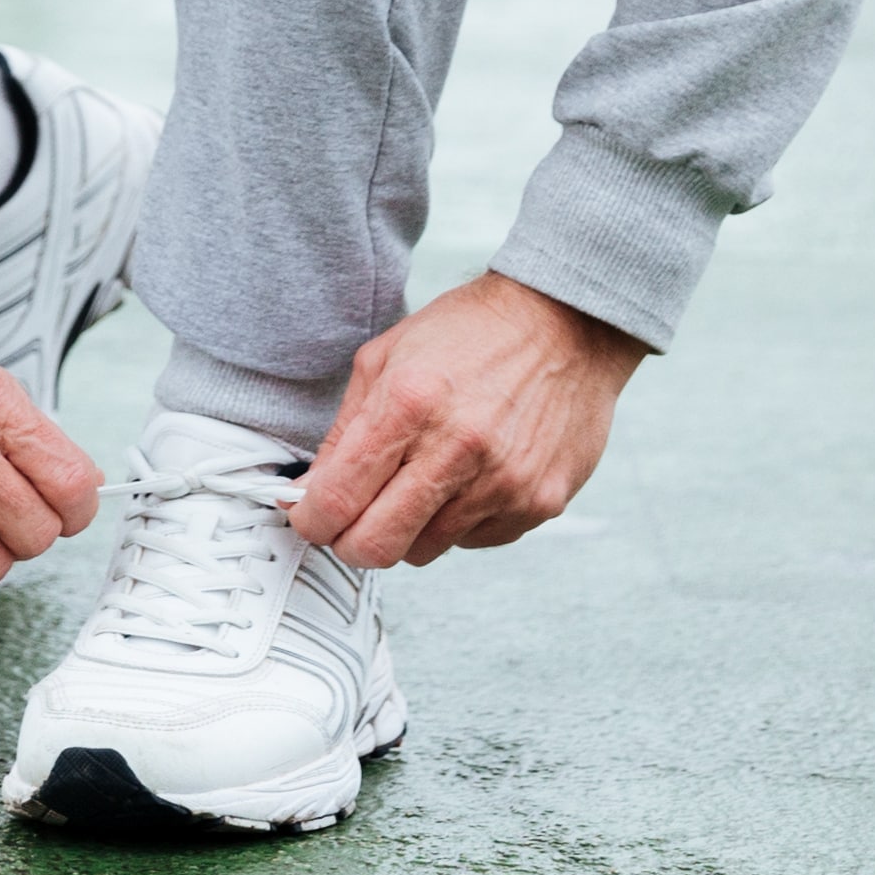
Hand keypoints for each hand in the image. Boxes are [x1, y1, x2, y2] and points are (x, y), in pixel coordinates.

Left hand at [290, 274, 646, 568]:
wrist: (566, 322)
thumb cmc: (470, 334)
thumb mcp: (385, 358)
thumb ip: (342, 432)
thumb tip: (309, 493)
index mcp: (409, 404)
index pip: (338, 499)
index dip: (309, 519)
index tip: (307, 517)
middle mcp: (458, 450)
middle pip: (376, 547)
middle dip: (349, 543)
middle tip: (349, 521)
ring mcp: (503, 483)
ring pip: (424, 551)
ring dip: (408, 528)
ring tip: (421, 480)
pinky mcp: (539, 504)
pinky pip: (474, 541)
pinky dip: (459, 521)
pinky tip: (469, 477)